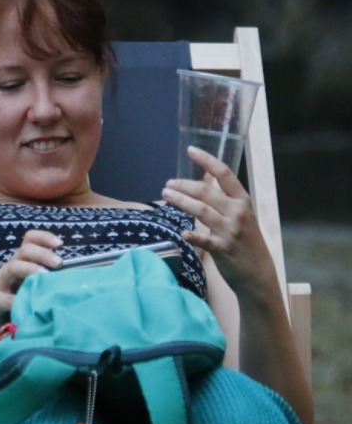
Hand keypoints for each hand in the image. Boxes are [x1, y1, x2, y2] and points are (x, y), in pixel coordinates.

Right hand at [0, 229, 62, 334]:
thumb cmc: (22, 313)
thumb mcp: (38, 294)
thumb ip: (51, 284)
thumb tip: (79, 278)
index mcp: (22, 265)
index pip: (29, 241)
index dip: (43, 237)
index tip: (60, 244)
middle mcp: (10, 271)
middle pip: (24, 250)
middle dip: (42, 253)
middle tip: (59, 263)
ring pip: (12, 267)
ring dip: (30, 268)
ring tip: (45, 276)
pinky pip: (4, 298)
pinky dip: (17, 300)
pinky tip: (28, 304)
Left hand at [161, 146, 273, 294]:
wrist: (258, 273)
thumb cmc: (246, 241)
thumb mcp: (240, 215)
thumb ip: (223, 197)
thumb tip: (208, 177)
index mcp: (242, 201)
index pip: (224, 174)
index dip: (207, 161)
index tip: (191, 150)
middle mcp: (237, 212)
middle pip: (207, 192)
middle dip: (184, 185)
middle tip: (168, 184)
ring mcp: (231, 231)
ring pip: (201, 211)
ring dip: (181, 201)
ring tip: (166, 195)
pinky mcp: (224, 249)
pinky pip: (205, 240)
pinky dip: (193, 236)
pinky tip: (182, 233)